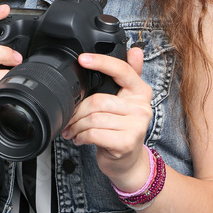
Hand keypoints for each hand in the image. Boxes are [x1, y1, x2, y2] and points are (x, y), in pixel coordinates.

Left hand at [60, 47, 152, 189]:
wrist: (128, 162)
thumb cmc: (122, 129)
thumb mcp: (125, 102)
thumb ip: (128, 76)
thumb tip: (136, 50)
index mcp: (141, 91)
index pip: (122, 71)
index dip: (101, 62)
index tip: (82, 59)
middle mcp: (143, 107)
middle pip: (98, 100)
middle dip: (77, 111)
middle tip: (69, 119)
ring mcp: (137, 125)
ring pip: (93, 118)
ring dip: (76, 126)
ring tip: (73, 130)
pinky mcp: (126, 142)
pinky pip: (94, 133)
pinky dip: (81, 136)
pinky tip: (79, 139)